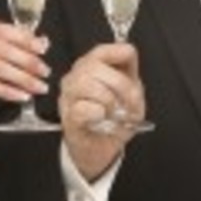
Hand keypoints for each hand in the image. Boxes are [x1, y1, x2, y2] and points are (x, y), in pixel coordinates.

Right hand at [0, 16, 49, 125]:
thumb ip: (16, 42)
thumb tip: (44, 42)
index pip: (3, 30)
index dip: (25, 40)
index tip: (43, 50)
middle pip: (2, 49)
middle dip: (27, 61)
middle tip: (45, 71)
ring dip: (22, 78)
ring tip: (39, 87)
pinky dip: (8, 91)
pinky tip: (23, 96)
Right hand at [59, 42, 146, 179]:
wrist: (101, 150)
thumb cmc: (114, 121)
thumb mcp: (130, 98)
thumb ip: (132, 81)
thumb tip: (131, 77)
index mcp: (93, 66)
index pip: (107, 50)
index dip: (125, 64)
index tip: (133, 81)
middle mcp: (77, 75)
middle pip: (96, 64)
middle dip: (121, 86)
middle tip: (130, 104)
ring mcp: (69, 95)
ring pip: (87, 83)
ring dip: (109, 101)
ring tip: (114, 113)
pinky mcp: (67, 115)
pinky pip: (83, 108)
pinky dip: (99, 115)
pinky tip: (101, 120)